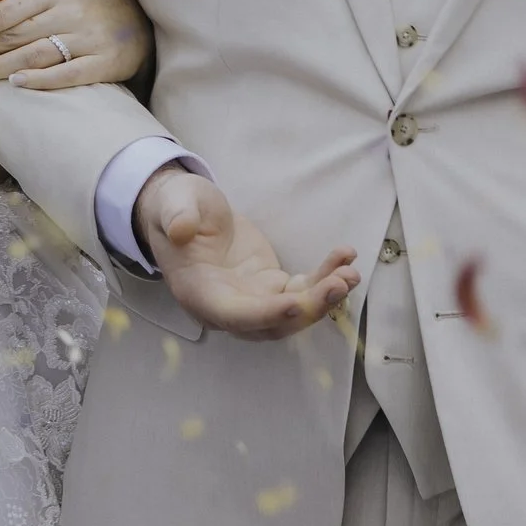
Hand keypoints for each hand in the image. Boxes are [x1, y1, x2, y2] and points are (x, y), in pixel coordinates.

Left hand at [0, 0, 150, 88]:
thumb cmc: (89, 0)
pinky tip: (17, 84)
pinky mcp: (106, 62)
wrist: (141, 23)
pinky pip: (68, 74)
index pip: (4, 11)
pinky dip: (41, 80)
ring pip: (36, 54)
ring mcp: (90, 37)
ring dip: (1, 67)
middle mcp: (72, 10)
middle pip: (15, 34)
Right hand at [133, 165, 359, 340]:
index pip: (234, 314)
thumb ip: (177, 216)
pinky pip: (303, 289)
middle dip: (308, 309)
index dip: (264, 314)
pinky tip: (345, 257)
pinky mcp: (272, 285)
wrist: (189, 211)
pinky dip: (325, 277)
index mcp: (199, 293)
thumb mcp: (174, 203)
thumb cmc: (177, 207)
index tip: (294, 304)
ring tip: (350, 273)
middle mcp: (228, 306)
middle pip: (273, 322)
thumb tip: (181, 229)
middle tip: (338, 284)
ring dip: (324, 298)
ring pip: (294, 311)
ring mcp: (253, 298)